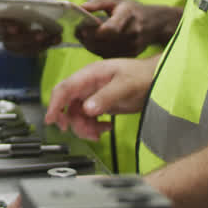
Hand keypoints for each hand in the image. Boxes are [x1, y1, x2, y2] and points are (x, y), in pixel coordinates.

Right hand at [0, 0, 60, 55]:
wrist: (36, 16)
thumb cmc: (29, 4)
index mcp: (2, 18)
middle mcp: (5, 33)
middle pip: (10, 39)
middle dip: (24, 36)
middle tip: (40, 33)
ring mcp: (14, 44)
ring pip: (22, 47)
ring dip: (36, 43)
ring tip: (50, 36)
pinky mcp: (25, 51)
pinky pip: (33, 51)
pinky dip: (45, 45)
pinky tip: (56, 39)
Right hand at [44, 58, 158, 138]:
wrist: (157, 78)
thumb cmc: (142, 75)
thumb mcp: (125, 85)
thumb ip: (106, 97)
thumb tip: (88, 109)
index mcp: (90, 74)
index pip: (65, 88)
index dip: (55, 104)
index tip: (51, 119)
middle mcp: (89, 84)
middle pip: (68, 104)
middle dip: (72, 120)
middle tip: (83, 132)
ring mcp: (94, 95)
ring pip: (78, 115)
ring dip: (85, 127)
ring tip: (100, 132)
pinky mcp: (100, 104)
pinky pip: (88, 118)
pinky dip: (94, 127)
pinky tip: (106, 128)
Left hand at [78, 0, 181, 57]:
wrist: (154, 24)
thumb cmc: (132, 10)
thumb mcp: (116, 0)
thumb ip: (98, 2)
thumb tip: (81, 7)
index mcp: (128, 15)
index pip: (111, 28)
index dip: (95, 31)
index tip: (82, 27)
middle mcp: (132, 33)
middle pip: (104, 42)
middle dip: (86, 38)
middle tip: (78, 31)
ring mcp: (132, 46)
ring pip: (103, 51)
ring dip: (90, 45)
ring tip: (84, 36)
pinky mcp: (131, 55)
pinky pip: (108, 56)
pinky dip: (98, 50)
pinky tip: (95, 42)